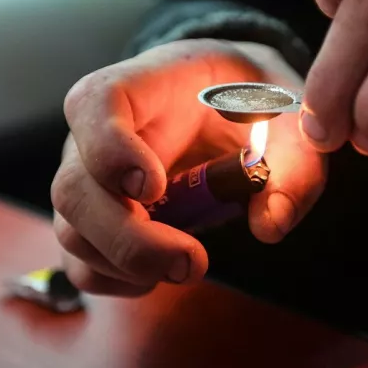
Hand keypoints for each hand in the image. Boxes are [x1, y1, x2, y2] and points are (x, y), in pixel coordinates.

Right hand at [50, 39, 326, 295]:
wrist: (235, 102)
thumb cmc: (254, 102)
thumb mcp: (292, 119)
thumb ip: (294, 166)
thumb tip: (270, 226)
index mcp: (142, 87)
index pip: (95, 104)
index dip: (110, 149)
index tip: (154, 186)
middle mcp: (96, 133)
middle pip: (74, 187)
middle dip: (127, 237)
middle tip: (190, 260)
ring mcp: (89, 179)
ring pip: (72, 232)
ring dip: (127, 265)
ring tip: (188, 266)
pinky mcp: (95, 221)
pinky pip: (81, 263)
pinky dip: (117, 281)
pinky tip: (161, 276)